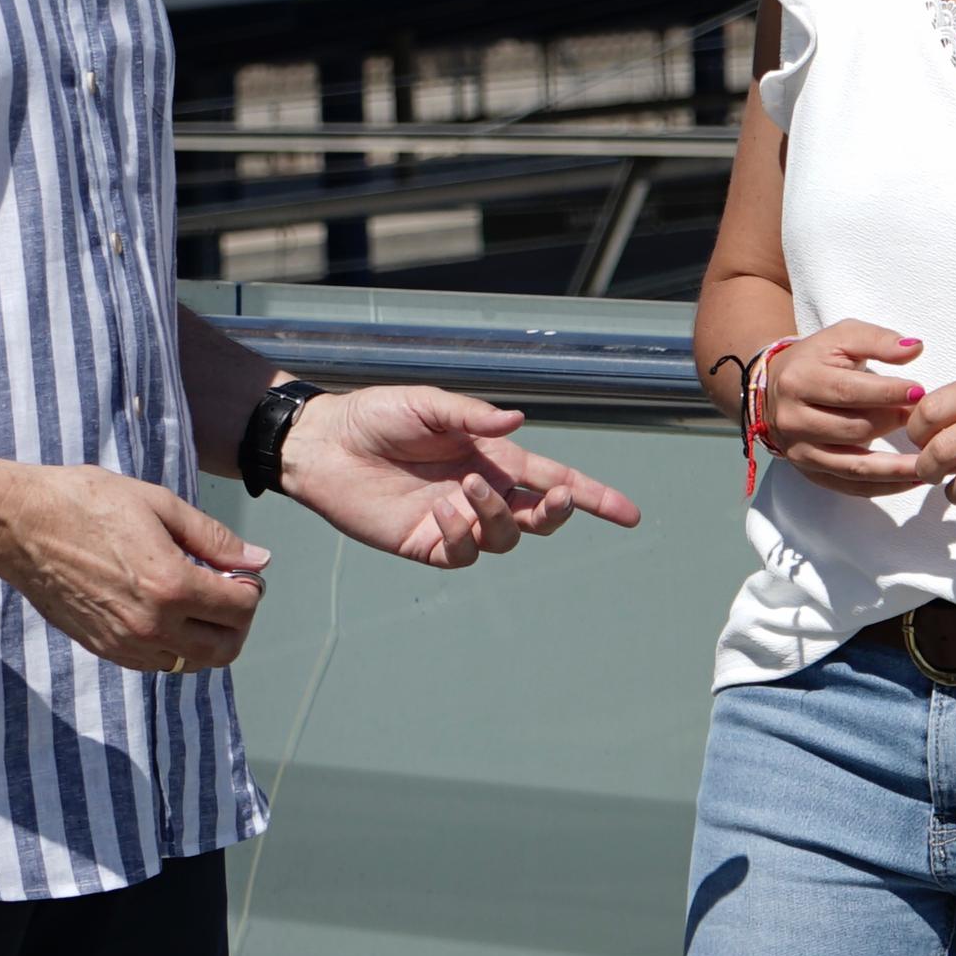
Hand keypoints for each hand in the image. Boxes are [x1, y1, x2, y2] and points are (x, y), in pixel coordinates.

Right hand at [0, 462, 268, 672]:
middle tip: (226, 591)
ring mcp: (126, 644)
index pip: (240, 609)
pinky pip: (158, 664)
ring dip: (208, 638)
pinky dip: (174, 646)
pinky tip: (164, 612)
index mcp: (171, 585)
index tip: (240, 572)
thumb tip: (258, 561)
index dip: (250, 589)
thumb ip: (213, 538)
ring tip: (195, 601)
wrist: (20, 526)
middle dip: (237, 622)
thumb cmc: (86, 503)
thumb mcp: (158, 505)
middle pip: (225, 649)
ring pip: (192, 663)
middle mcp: (152, 625)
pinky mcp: (105, 649)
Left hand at [275, 384, 647, 568]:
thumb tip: (520, 421)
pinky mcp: (426, 542)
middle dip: (557, 511)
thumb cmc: (375, 415)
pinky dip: (462, 533)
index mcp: (491, 455)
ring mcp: (455, 519)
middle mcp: (481, 490)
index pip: (553, 479)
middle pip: (540, 516)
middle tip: (554, 498)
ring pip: (506, 537)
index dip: (594, 496)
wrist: (324, 443)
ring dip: (499, 515)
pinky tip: (442, 509)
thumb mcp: (427, 403)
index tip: (630, 513)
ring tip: (467, 487)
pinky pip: (463, 551)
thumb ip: (473, 416)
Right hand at [749, 320, 931, 498]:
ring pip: (854, 465)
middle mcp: (793, 420)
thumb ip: (878, 340)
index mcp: (798, 381)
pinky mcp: (810, 473)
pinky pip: (852, 487)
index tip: (919, 392)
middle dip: (894, 424)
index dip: (888, 393)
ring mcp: (799, 451)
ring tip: (930, 461)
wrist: (778, 387)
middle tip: (927, 420)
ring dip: (897, 467)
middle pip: (853, 429)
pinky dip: (885, 487)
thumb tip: (914, 349)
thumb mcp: (843, 337)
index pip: (848, 391)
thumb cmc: (818, 359)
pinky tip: (913, 478)